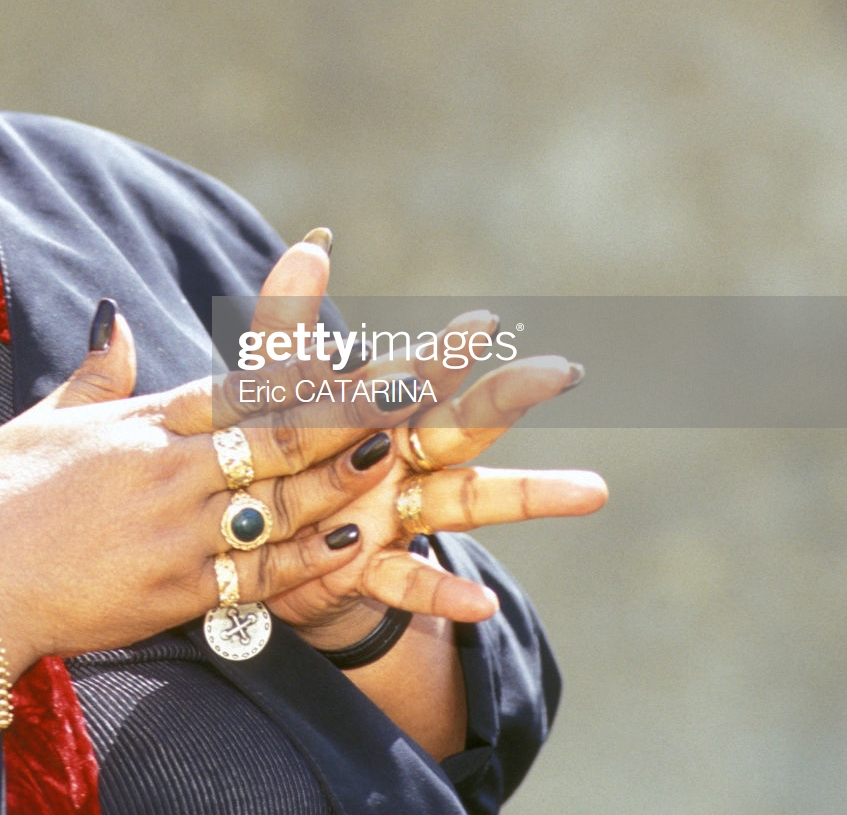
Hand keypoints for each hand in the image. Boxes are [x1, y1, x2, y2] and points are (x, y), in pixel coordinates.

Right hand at [0, 238, 399, 673]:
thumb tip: (113, 314)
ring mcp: (177, 531)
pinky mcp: (176, 591)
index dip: (301, 366)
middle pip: (276, 432)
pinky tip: (353, 538)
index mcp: (142, 423)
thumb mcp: (45, 420)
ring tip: (403, 447)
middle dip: (349, 408)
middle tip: (412, 380)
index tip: (355, 345)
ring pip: (281, 499)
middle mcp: (169, 469)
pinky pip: (258, 572)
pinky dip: (307, 557)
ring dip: (345, 473)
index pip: (236, 386)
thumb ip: (96, 373)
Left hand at [236, 297, 606, 639]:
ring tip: (594, 490)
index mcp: (379, 406)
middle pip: (461, 424)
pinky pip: (415, 584)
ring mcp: (396, 514)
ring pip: (468, 500)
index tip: (483, 323)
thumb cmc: (276, 450)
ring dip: (529, 495)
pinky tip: (487, 605)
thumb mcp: (268, 387)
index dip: (445, 351)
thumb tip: (314, 241)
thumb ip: (287, 321)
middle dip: (506, 398)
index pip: (416, 372)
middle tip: (561, 371)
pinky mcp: (370, 570)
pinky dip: (449, 594)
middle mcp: (402, 456)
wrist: (251, 542)